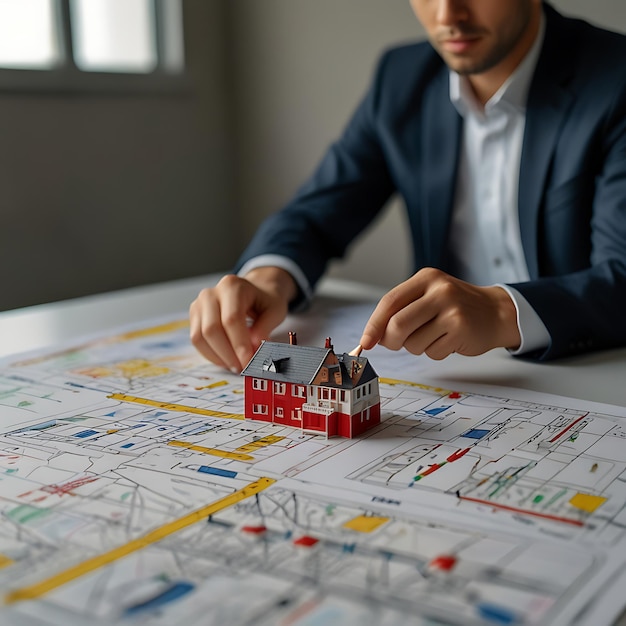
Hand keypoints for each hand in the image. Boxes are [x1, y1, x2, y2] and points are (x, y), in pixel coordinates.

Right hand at [189, 267, 296, 371]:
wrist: (254, 291)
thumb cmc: (265, 301)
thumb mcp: (275, 311)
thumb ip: (265, 329)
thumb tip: (253, 349)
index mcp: (233, 286)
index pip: (231, 319)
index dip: (239, 343)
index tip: (249, 361)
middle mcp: (211, 293)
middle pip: (212, 329)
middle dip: (227, 354)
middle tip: (243, 368)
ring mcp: (199, 304)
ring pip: (200, 336)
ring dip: (218, 357)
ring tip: (236, 366)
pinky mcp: (195, 316)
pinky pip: (197, 340)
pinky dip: (211, 354)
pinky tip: (226, 360)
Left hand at [359, 267, 520, 359]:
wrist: (496, 312)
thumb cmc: (456, 306)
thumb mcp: (429, 295)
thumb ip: (402, 310)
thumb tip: (374, 336)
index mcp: (426, 278)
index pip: (390, 301)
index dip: (374, 324)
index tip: (366, 341)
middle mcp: (439, 290)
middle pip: (398, 324)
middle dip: (391, 341)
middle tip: (395, 344)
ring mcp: (452, 310)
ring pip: (413, 342)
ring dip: (416, 347)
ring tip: (433, 336)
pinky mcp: (461, 330)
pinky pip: (431, 352)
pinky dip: (434, 352)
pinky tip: (447, 340)